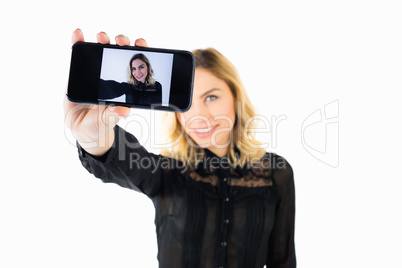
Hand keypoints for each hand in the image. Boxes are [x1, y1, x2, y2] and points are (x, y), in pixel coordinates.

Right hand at [64, 29, 147, 155]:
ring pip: (101, 50)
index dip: (139, 53)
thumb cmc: (99, 124)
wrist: (81, 128)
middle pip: (120, 53)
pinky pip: (79, 54)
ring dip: (103, 40)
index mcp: (124, 86)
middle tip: (120, 41)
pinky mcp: (79, 71)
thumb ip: (113, 116)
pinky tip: (77, 34)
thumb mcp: (107, 122)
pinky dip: (78, 42)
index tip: (140, 44)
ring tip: (102, 37)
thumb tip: (124, 111)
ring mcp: (96, 72)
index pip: (135, 65)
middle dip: (122, 43)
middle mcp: (112, 76)